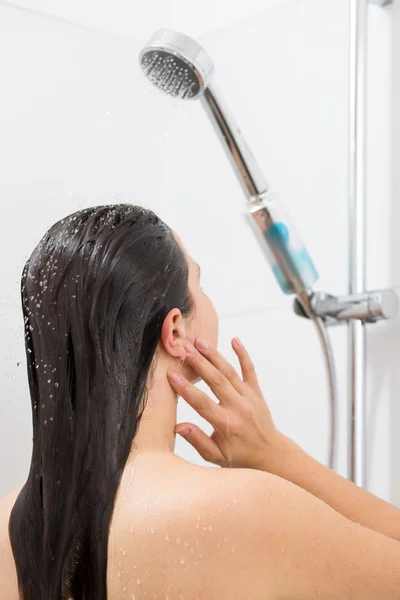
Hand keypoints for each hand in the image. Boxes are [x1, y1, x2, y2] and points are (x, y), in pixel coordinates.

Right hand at [168, 337, 283, 470]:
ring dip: (215, 355)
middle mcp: (238, 408)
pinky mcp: (256, 392)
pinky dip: (243, 354)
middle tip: (184, 349)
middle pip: (217, 381)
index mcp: (226, 425)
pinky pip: (250, 370)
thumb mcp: (216, 457)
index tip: (172, 375)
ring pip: (230, 372)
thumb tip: (179, 427)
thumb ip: (198, 441)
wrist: (270, 454)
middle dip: (200, 364)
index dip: (186, 389)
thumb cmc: (239, 457)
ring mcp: (249, 398)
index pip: (202, 403)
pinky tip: (234, 340)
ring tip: (200, 342)